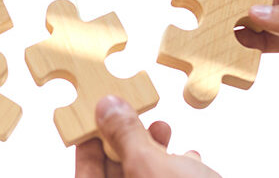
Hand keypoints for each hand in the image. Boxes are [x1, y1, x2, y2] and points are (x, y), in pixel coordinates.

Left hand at [75, 96, 219, 177]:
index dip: (88, 150)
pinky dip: (178, 170)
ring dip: (153, 151)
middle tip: (131, 117)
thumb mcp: (150, 164)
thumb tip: (106, 107)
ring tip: (163, 128)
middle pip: (117, 177)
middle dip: (124, 144)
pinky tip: (190, 156)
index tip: (94, 122)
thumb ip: (125, 135)